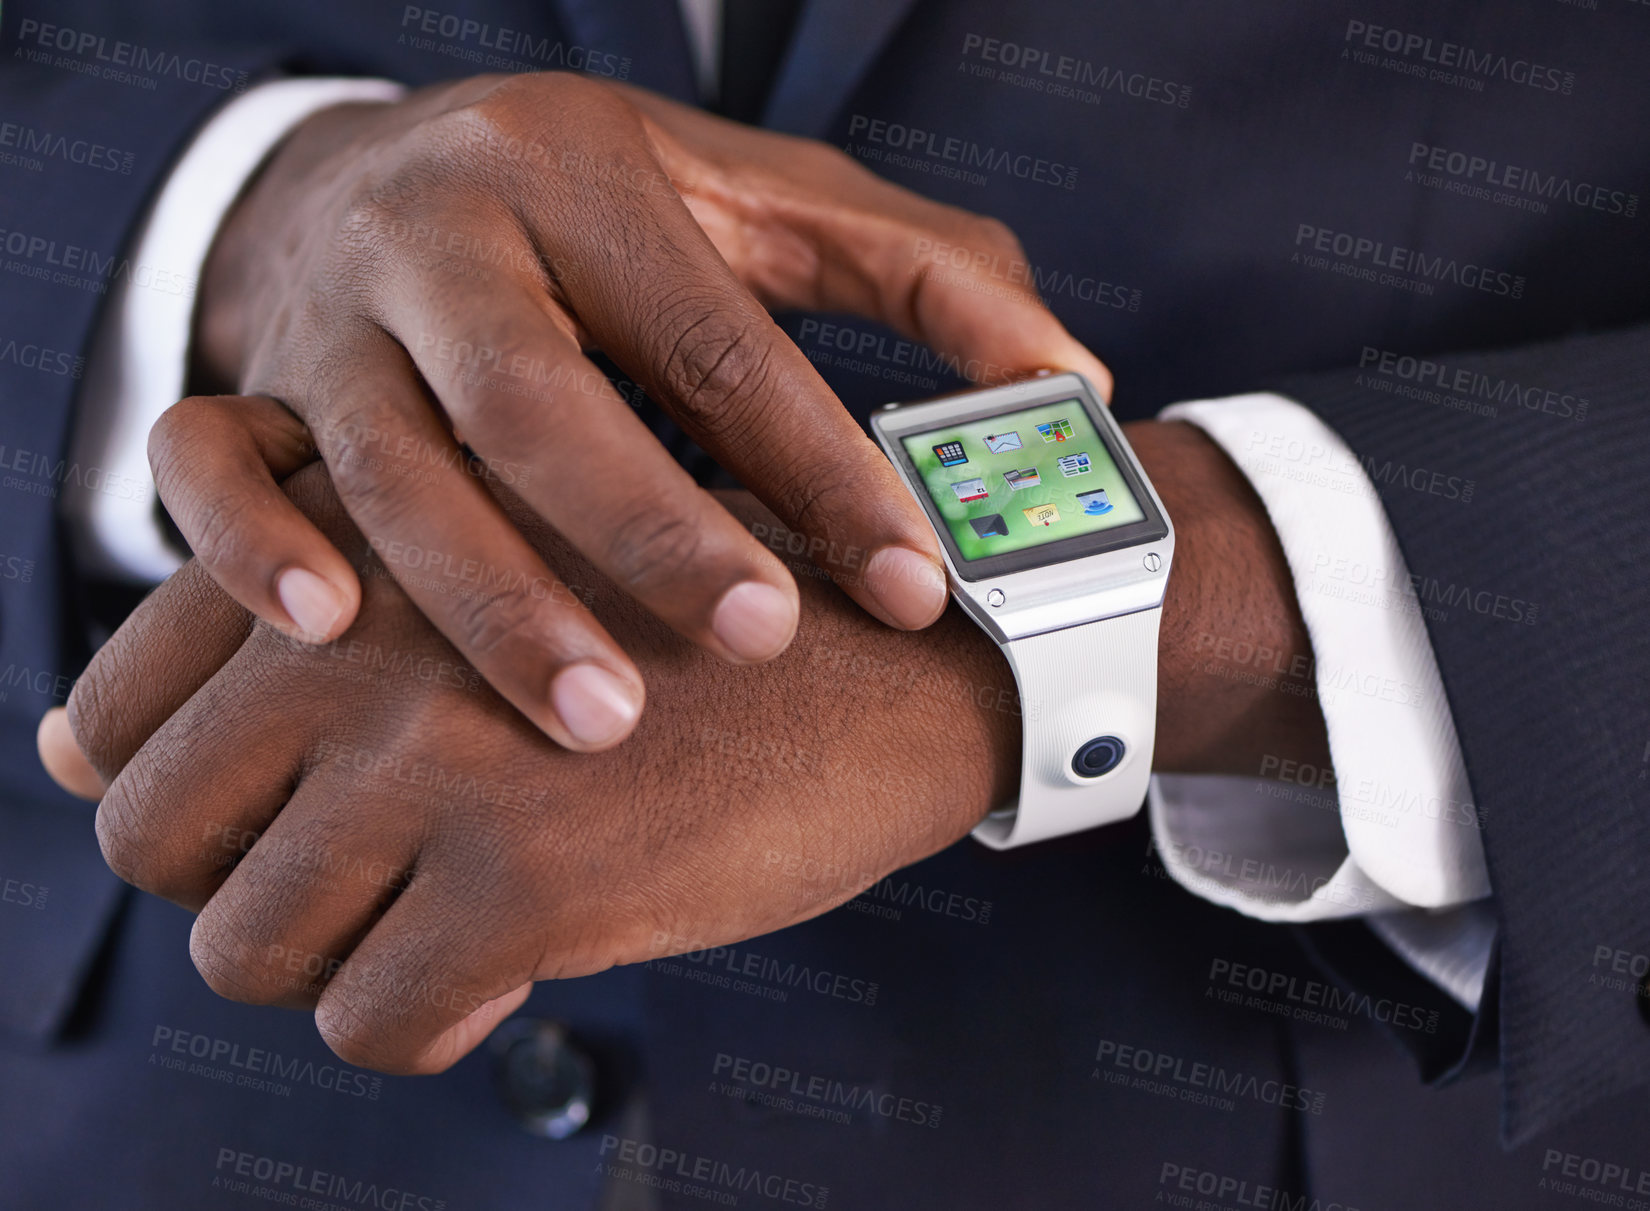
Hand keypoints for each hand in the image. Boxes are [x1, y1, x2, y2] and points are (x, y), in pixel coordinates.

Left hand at [56, 463, 1016, 1072]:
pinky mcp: (524, 882)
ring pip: (246, 947)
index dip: (172, 785)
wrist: (901, 653)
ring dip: (335, 959)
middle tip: (361, 878)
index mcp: (343, 546)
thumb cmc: (693, 609)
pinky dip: (423, 1024)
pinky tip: (505, 973)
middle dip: (240, 882)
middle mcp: (358, 640)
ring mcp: (434, 760)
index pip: (117, 708)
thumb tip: (56, 748)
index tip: (266, 814)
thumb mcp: (487, 555)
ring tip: (442, 921)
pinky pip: (372, 1024)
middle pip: (151, 832)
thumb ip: (280, 624)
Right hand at [171, 70, 1110, 750]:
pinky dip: (250, 546)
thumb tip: (1076, 382)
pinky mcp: (248, 382)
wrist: (379, 165)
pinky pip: (212, 463)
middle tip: (758, 645)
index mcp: (589, 178)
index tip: (914, 582)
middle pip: (542, 397)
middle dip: (651, 532)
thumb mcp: (764, 203)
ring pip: (392, 461)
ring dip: (487, 598)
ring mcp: (333, 316)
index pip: (719, 339)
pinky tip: (325, 632)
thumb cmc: (606, 209)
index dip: (821, 464)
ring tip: (596, 721)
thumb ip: (925, 275)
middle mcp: (449, 238)